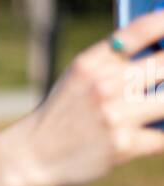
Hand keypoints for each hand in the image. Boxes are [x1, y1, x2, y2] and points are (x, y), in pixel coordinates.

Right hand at [16, 10, 163, 185]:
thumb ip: (113, 63)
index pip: (139, 31)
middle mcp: (104, 84)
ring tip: (159, 104)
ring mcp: (115, 115)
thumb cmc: (63, 113)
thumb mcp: (78, 78)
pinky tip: (158, 133)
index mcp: (92, 62)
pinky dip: (163, 136)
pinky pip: (163, 137)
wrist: (34, 155)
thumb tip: (161, 53)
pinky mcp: (123, 145)